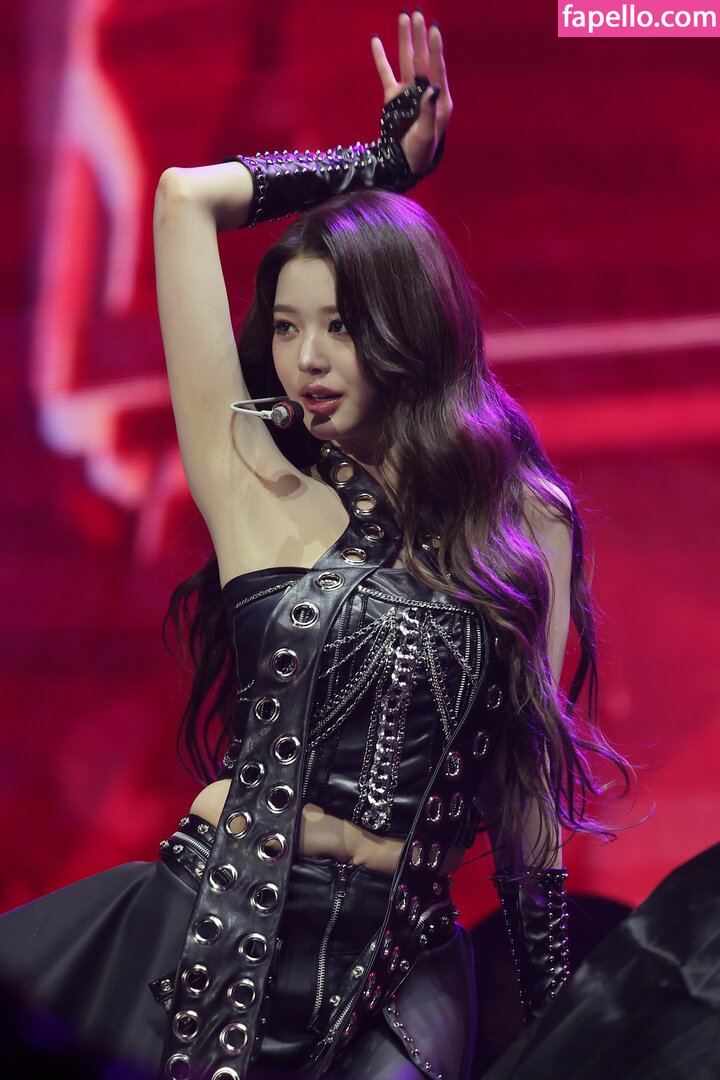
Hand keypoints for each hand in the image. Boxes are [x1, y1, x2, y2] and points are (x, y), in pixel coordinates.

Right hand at [371, 11, 451, 176]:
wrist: (404, 163)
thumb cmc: (420, 152)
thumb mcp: (427, 135)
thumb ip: (429, 112)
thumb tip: (432, 88)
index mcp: (439, 100)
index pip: (437, 69)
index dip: (436, 49)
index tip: (434, 29)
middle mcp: (426, 92)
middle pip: (422, 59)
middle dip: (420, 36)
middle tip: (417, 14)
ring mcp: (409, 92)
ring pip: (406, 61)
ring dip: (405, 39)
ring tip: (403, 17)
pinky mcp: (394, 97)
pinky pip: (386, 73)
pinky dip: (381, 58)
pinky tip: (376, 41)